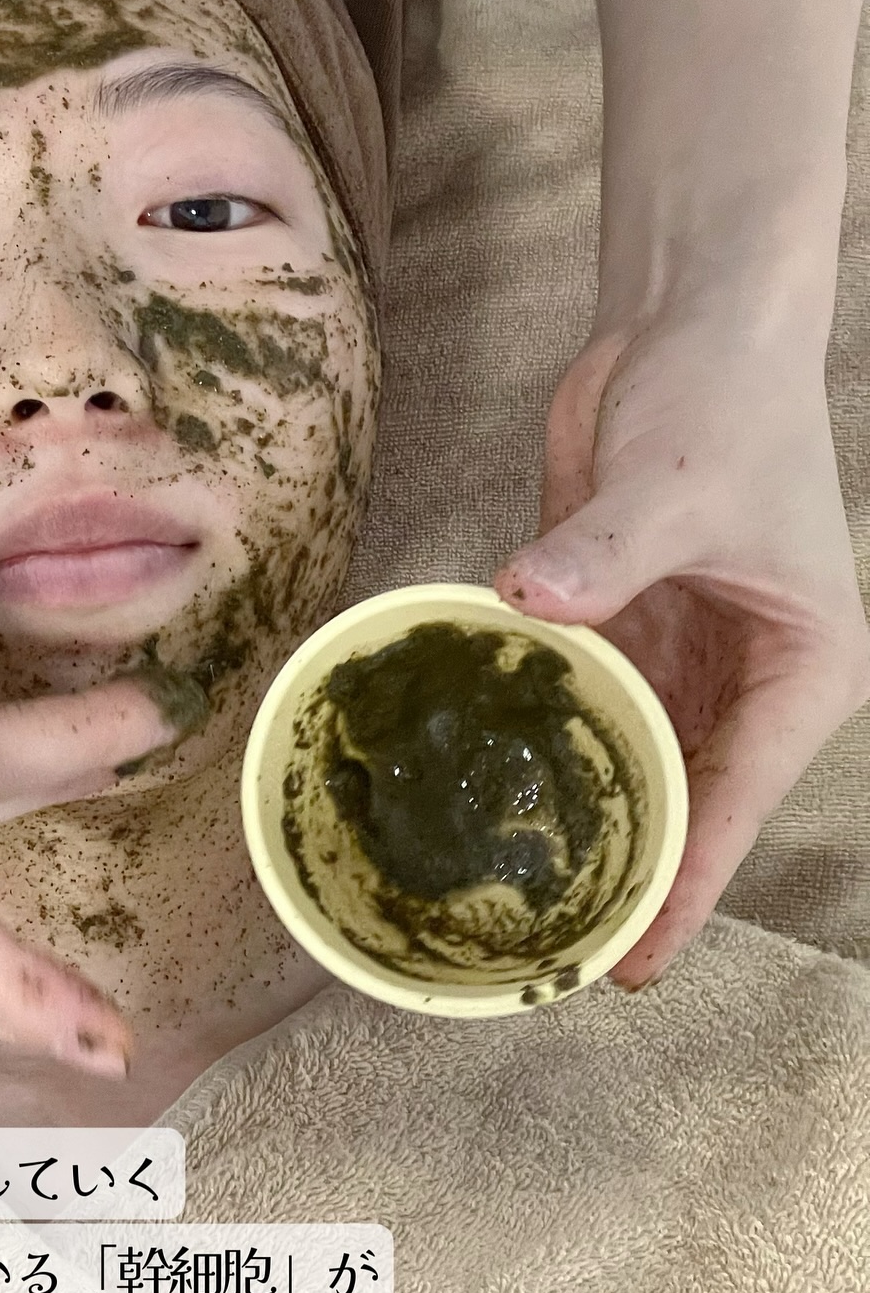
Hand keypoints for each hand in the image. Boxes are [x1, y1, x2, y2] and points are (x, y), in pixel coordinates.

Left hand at [493, 313, 869, 985]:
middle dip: (628, 873)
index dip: (685, 887)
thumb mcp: (677, 484)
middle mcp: (747, 681)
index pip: (738, 802)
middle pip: (684, 801)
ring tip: (514, 901)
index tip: (630, 964)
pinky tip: (489, 796)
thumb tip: (532, 595)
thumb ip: (607, 550)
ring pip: (631, 763)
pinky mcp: (620, 627)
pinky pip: (581, 704)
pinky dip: (543, 746)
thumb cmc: (726, 402)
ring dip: (582, 819)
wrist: (689, 328)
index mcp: (803, 670)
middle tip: (551, 956)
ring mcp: (680, 659)